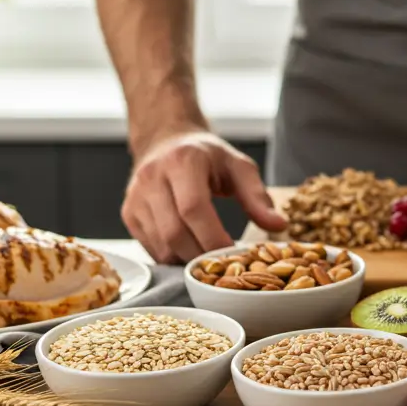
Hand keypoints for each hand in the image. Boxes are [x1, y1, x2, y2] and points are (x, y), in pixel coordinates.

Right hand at [122, 131, 287, 262]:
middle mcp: (153, 177)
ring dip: (187, 260)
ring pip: (161, 245)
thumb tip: (278, 226)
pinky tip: (190, 252)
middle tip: (223, 264)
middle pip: (174, 232)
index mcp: (183, 161)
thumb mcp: (238, 166)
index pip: (193, 208)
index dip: (213, 237)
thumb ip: (257, 196)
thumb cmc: (206, 156)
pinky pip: (151, 248)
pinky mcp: (128, 213)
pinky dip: (173, 258)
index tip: (233, 253)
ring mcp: (136, 197)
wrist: (166, 141)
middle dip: (201, 255)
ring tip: (209, 259)